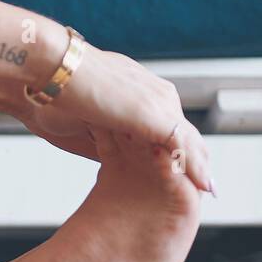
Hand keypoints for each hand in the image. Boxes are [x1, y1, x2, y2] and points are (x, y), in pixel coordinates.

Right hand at [22, 45, 213, 194]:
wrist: (53, 71)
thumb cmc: (60, 94)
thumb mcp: (89, 120)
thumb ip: (109, 136)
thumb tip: (112, 158)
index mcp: (141, 89)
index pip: (169, 121)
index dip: (177, 146)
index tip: (181, 168)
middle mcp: (157, 92)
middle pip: (186, 131)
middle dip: (196, 158)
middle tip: (204, 184)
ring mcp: (161, 102)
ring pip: (191, 139)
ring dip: (200, 166)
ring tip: (208, 190)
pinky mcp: (159, 116)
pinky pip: (185, 147)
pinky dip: (195, 168)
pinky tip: (202, 186)